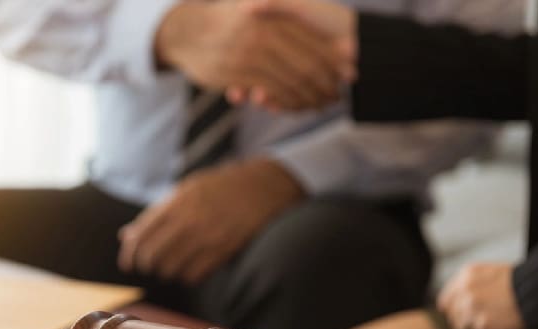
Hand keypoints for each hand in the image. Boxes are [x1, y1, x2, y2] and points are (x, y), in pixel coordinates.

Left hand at [118, 159, 303, 284]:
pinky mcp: (224, 250)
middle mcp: (190, 220)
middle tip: (150, 266)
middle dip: (146, 265)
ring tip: (171, 267)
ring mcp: (208, 237)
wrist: (262, 187)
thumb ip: (157, 213)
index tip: (128, 263)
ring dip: (167, 272)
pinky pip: (195, 275)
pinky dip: (187, 276)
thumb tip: (126, 235)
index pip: (141, 235)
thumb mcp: (186, 190)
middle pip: (152, 256)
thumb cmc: (221, 187)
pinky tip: (190, 269)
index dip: (130, 254)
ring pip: (171, 269)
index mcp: (177, 202)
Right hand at [155, 0, 351, 110]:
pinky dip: (286, 103)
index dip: (335, 61)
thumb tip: (325, 32)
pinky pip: (270, 93)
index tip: (351, 75)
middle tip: (338, 98)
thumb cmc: (229, 19)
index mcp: (274, 13)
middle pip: (306, 65)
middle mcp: (264, 30)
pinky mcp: (237, 73)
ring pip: (289, 83)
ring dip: (308, 99)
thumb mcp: (256, 5)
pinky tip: (295, 108)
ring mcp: (249, 52)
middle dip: (326, 85)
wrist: (186, 29)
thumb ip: (283, 10)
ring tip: (322, 106)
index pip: (314, 41)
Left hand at [437, 263, 524, 328]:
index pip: (446, 301)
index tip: (460, 318)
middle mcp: (465, 291)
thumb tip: (448, 306)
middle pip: (452, 316)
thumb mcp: (491, 273)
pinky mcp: (483, 325)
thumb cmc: (520, 284)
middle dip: (462, 323)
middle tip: (479, 325)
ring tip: (491, 326)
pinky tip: (500, 328)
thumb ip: (469, 285)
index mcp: (466, 276)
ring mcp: (472, 309)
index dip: (453, 311)